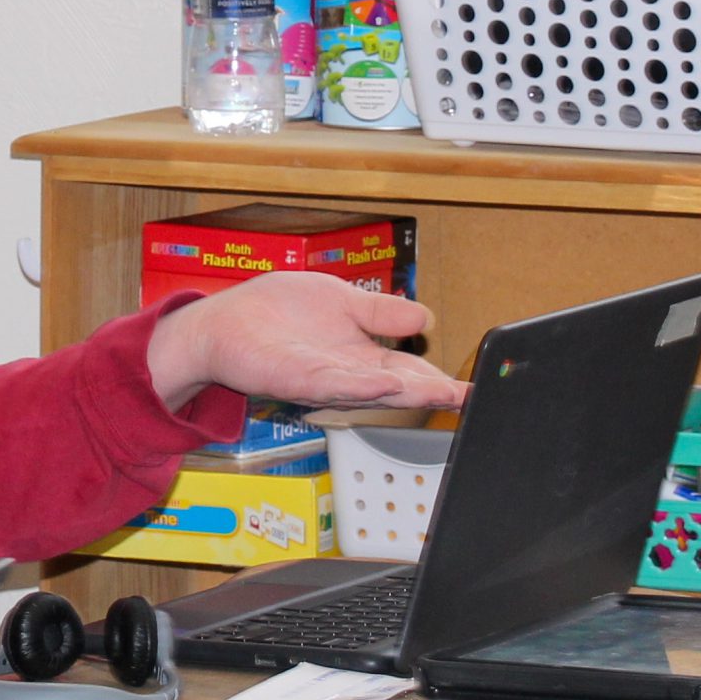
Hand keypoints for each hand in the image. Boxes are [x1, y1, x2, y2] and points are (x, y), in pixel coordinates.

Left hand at [146, 273, 468, 414]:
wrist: (222, 323)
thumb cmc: (276, 313)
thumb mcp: (340, 301)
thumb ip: (380, 312)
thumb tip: (426, 316)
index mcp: (362, 358)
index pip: (410, 371)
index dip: (442, 380)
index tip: (477, 387)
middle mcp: (348, 375)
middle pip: (399, 387)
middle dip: (433, 393)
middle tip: (470, 398)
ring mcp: (322, 380)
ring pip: (371, 391)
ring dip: (405, 391)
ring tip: (440, 391)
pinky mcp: (294, 379)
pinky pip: (331, 384)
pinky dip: (359, 385)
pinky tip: (384, 381)